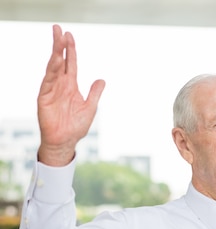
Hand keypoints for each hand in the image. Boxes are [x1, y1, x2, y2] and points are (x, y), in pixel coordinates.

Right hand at [37, 24, 105, 165]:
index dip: (71, 50)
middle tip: (59, 29)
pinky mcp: (44, 97)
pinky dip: (52, 70)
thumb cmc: (76, 127)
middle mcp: (60, 85)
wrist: (65, 142)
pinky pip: (48, 81)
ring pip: (53, 68)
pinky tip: (56, 60)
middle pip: (60, 61)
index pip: (71, 64)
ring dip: (56, 53)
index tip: (70, 35)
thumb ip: (94, 93)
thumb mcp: (90, 108)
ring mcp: (52, 90)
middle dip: (60, 45)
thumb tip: (102, 80)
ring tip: (59, 40)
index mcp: (71, 86)